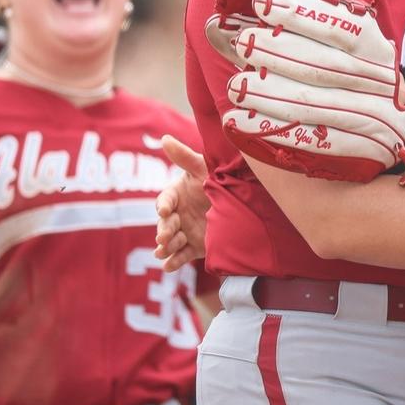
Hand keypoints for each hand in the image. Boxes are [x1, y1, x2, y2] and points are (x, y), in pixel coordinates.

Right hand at [154, 135, 211, 272]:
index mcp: (177, 194)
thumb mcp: (203, 167)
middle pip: (166, 223)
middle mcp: (178, 214)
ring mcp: (184, 231)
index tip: (165, 210)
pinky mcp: (193, 246)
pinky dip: (174, 262)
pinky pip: (181, 255)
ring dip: (166, 246)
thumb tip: (165, 138)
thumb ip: (184, 156)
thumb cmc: (217, 179)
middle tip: (164, 235)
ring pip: (171, 241)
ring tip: (163, 251)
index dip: (164, 205)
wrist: (241, 201)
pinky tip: (168, 266)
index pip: (166, 199)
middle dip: (163, 229)